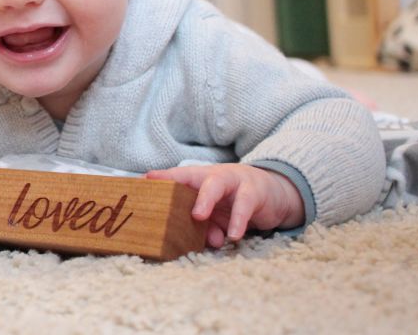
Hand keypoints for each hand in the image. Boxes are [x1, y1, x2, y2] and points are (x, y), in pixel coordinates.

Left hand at [144, 163, 304, 247]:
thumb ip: (205, 225)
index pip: (177, 177)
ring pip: (217, 184)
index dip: (161, 178)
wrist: (274, 195)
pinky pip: (244, 205)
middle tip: (163, 200)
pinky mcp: (254, 192)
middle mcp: (214, 177)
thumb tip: (198, 241)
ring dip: (206, 200)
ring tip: (197, 217)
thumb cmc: (235, 203)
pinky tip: (233, 236)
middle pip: (192, 175)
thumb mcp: (217, 215)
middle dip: (177, 184)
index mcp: (200, 181)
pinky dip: (237, 221)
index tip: (143, 182)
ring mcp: (234, 181)